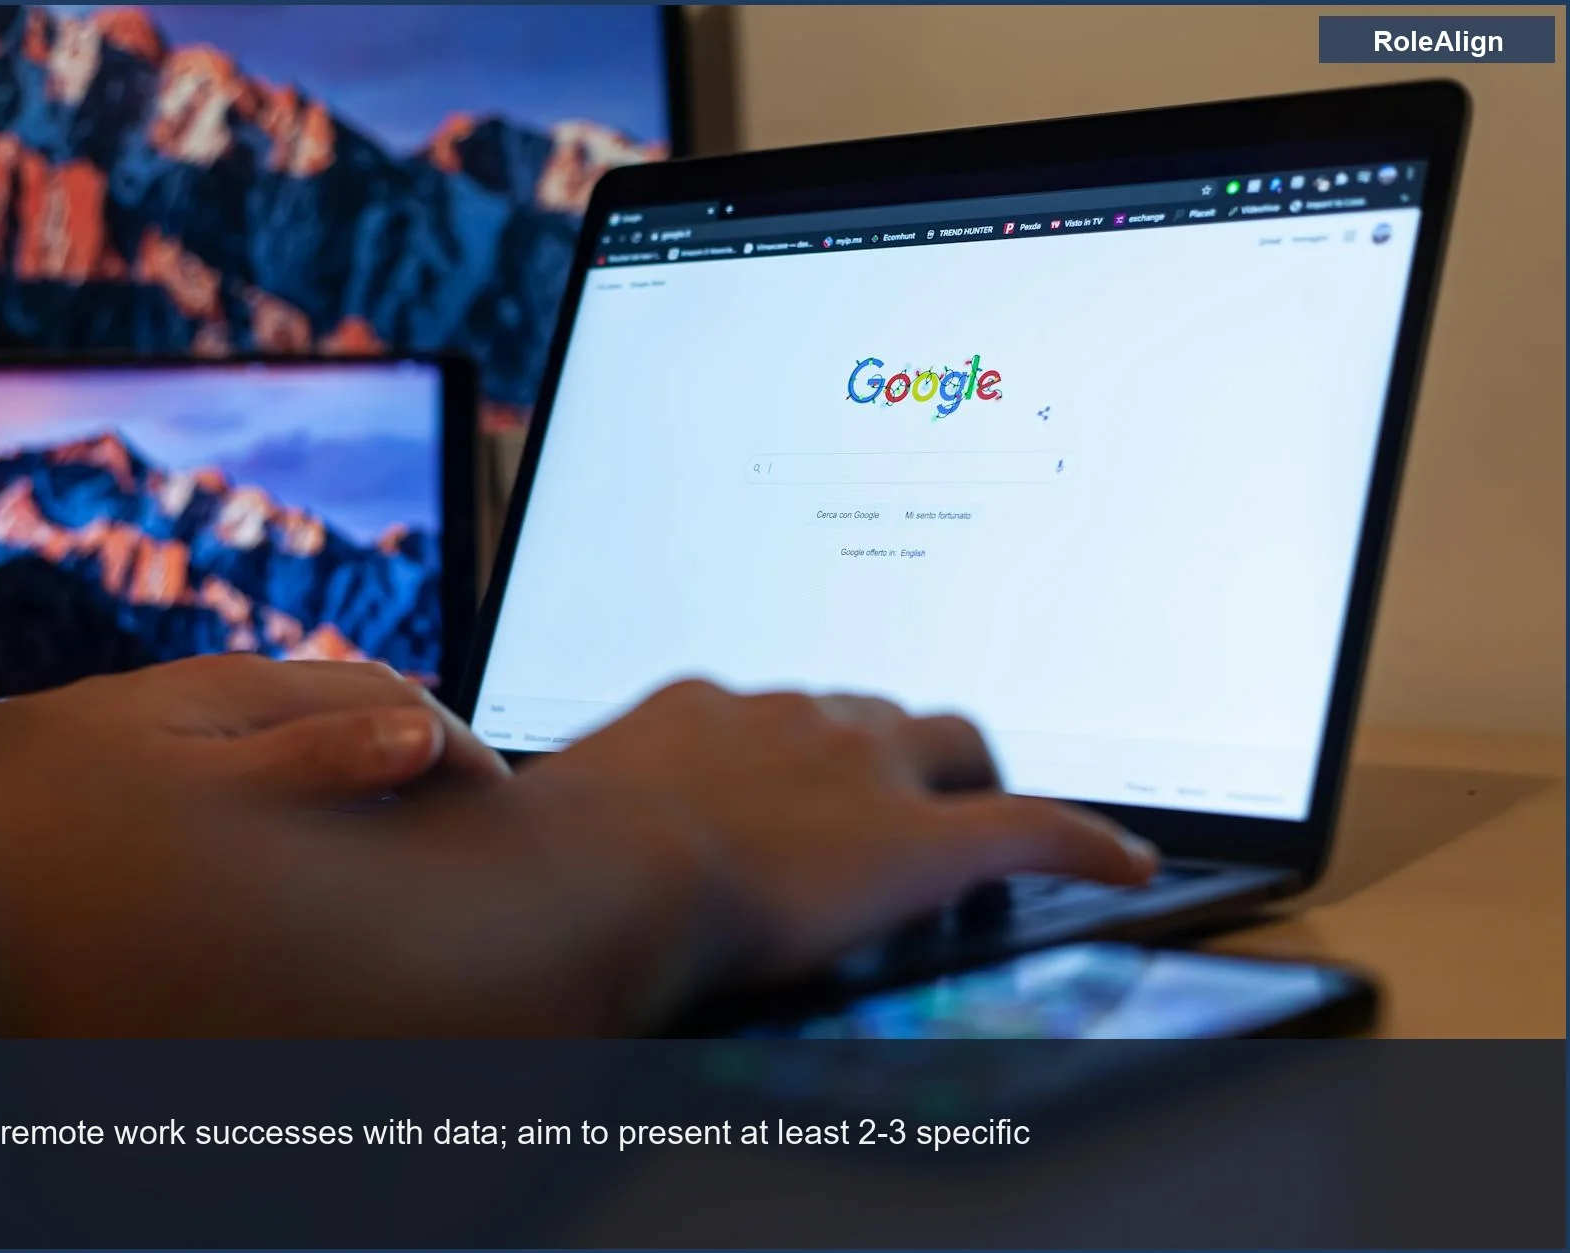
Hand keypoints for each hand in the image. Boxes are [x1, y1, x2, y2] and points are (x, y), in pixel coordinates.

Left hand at [0, 653, 509, 809]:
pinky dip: (312, 819)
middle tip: (466, 841)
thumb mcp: (198, 785)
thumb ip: (314, 760)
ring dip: (370, 796)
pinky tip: (301, 867)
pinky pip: (268, 786)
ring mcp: (189, 736)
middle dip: (426, 770)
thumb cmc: (46, 812)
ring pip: (316, 752)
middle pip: (365, 717)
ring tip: (398, 860)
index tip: (502, 817)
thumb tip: (420, 740)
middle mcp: (220, 702)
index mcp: (245, 691)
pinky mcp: (158, 772)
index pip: (401, 703)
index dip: (465, 758)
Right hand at [517, 680, 1157, 1025]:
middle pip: (880, 710)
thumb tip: (522, 815)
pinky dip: (1085, 842)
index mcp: (711, 708)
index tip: (813, 768)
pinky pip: (1036, 827)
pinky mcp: (924, 838)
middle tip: (902, 790)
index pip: (787, 709)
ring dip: (964, 776)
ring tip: (979, 813)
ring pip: (953, 743)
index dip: (813, 743)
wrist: (607, 870)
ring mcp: (865, 768)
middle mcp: (796, 715)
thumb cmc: (557, 851)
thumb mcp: (560, 810)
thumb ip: (581, 804)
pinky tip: (1125, 862)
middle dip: (895, 745)